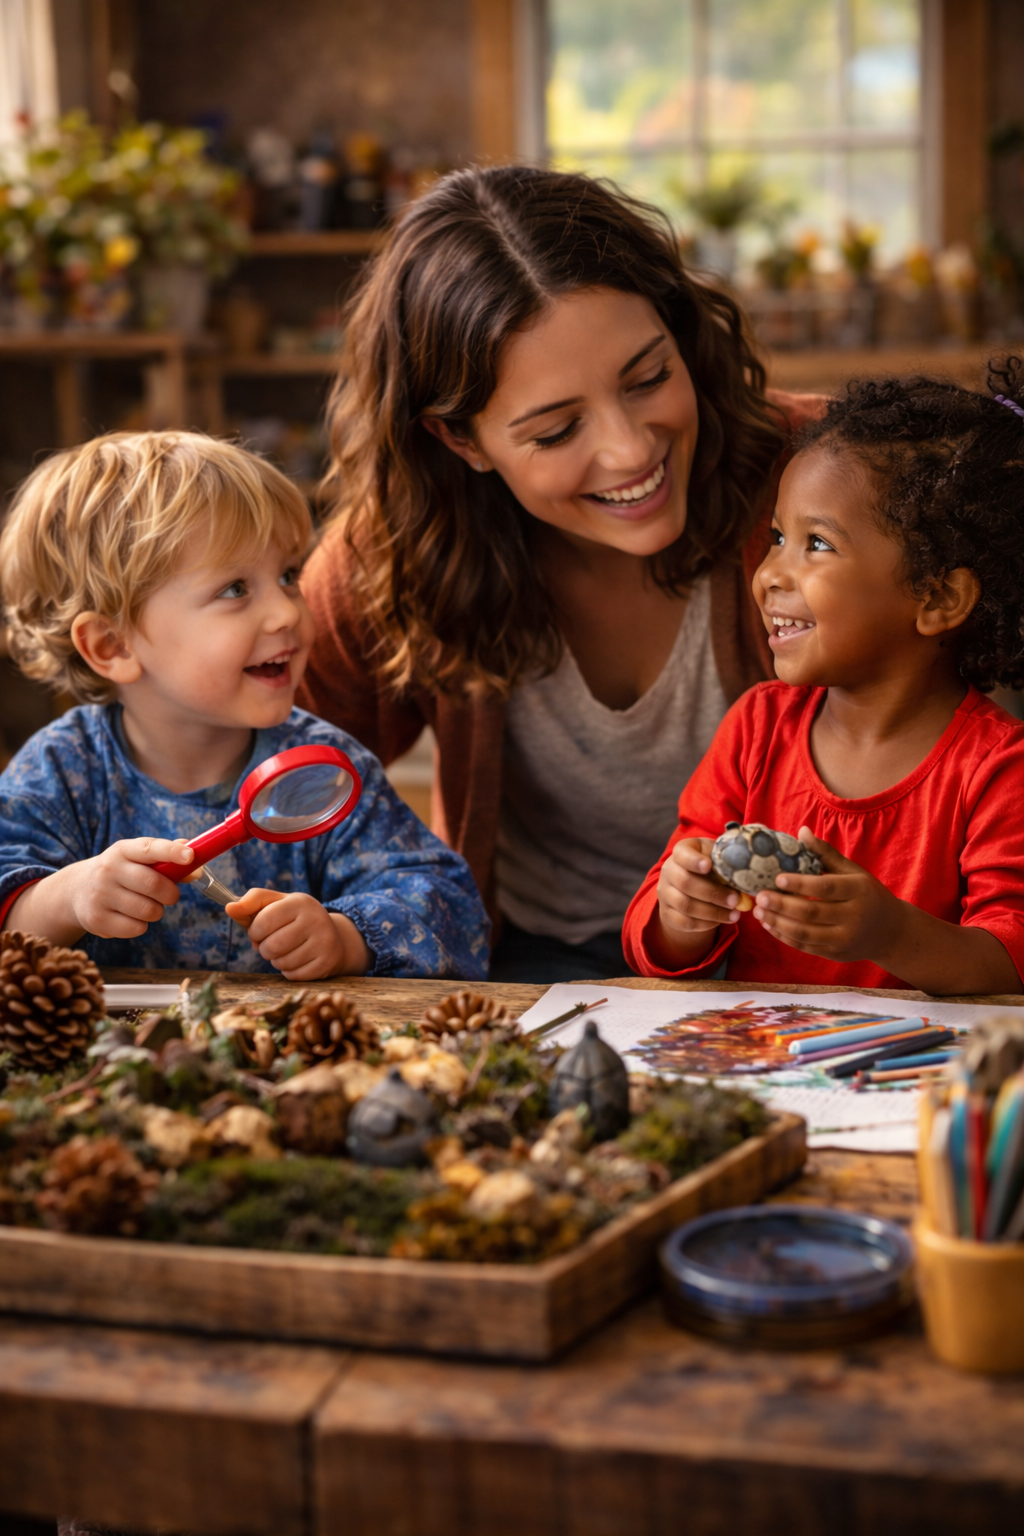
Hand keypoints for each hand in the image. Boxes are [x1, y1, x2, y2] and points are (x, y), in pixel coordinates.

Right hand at [8, 838, 191, 943]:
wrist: (76, 891)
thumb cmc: (121, 873)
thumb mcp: (138, 859)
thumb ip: (168, 859)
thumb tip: (195, 862)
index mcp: (123, 850)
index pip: (150, 848)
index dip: (172, 852)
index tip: (190, 856)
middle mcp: (109, 870)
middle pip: (154, 885)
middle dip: (171, 894)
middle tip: (171, 896)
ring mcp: (101, 895)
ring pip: (149, 910)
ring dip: (157, 911)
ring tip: (146, 905)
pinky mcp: (97, 919)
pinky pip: (137, 928)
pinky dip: (141, 925)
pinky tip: (130, 916)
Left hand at [225, 889, 370, 980]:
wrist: (333, 937)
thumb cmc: (295, 919)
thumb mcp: (276, 904)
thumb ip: (251, 903)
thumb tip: (229, 908)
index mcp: (299, 901)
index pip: (263, 922)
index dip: (254, 931)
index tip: (259, 931)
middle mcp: (316, 919)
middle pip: (271, 946)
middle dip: (264, 948)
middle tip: (272, 943)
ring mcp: (324, 942)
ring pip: (282, 962)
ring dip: (276, 960)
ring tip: (285, 951)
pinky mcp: (327, 963)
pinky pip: (293, 975)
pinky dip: (288, 971)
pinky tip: (297, 960)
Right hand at [650, 837, 750, 965]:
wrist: (692, 888)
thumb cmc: (712, 869)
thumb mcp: (718, 860)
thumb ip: (730, 866)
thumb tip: (750, 880)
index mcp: (682, 852)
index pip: (682, 854)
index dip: (694, 860)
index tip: (708, 865)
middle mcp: (669, 871)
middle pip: (685, 882)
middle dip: (713, 893)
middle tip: (736, 900)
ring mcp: (665, 893)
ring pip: (686, 905)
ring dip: (714, 912)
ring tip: (735, 915)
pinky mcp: (667, 913)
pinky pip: (685, 922)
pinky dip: (706, 924)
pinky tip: (722, 920)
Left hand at [751, 826, 904, 963]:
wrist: (891, 932)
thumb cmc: (867, 894)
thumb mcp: (853, 872)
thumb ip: (826, 854)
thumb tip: (801, 831)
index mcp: (859, 891)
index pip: (826, 888)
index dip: (800, 884)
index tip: (777, 878)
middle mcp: (853, 917)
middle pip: (811, 913)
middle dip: (781, 905)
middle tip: (760, 896)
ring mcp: (844, 939)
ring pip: (805, 933)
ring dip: (777, 922)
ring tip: (758, 911)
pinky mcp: (835, 954)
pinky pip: (805, 946)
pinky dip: (784, 936)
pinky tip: (769, 924)